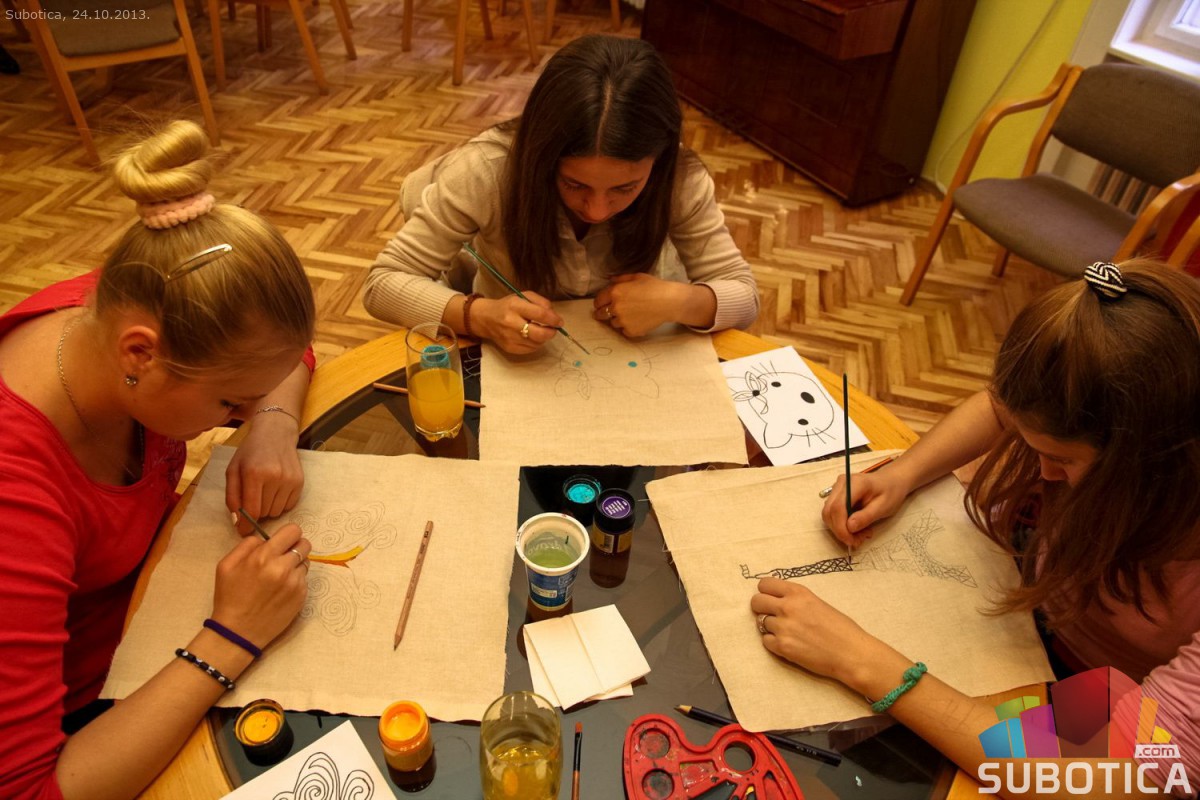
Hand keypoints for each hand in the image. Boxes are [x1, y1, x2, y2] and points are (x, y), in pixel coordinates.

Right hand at [211, 523, 310, 647]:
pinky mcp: (301, 596)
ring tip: (279, 577)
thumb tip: (265, 539)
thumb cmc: (230, 597)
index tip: (282, 541)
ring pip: (306, 562)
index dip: (288, 535)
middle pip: (304, 544)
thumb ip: (247, 545)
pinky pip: (304, 579)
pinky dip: (296, 581)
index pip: (293, 531)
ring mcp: (295, 583)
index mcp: (264, 557)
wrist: (237, 632)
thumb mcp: (226, 565)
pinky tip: (281, 591)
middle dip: (294, 547)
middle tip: (283, 557)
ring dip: (295, 565)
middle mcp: (283, 568)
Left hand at [226, 411, 303, 534]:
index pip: (252, 510)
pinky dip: (280, 503)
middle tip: (253, 499)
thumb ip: (232, 497)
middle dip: (256, 511)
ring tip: (265, 492)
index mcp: (254, 473)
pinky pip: (288, 506)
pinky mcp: (300, 483)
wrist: (275, 434)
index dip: (246, 524)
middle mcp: (275, 477)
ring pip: (276, 512)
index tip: (242, 530)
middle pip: (264, 513)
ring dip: (268, 508)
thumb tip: (238, 522)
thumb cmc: (250, 452)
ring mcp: (290, 480)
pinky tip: (276, 489)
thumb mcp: (233, 470)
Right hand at [475, 294, 562, 353]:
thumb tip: (553, 315)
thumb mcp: (523, 296)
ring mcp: (510, 338)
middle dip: (551, 332)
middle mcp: (511, 323)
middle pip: (540, 334)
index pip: (540, 315)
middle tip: (553, 329)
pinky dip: (535, 344)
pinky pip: (530, 350)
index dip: (554, 320)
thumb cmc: (507, 306)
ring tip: (539, 331)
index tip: (559, 322)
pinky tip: (531, 337)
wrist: (485, 318)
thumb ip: (541, 302)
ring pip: (537, 343)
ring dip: (543, 338)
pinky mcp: (509, 348)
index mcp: (515, 306)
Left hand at [592, 273, 685, 336]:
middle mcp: (616, 307)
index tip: (601, 304)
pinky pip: (624, 331)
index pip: (598, 301)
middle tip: (608, 313)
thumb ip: (620, 279)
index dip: (599, 302)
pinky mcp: (631, 331)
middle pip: (600, 314)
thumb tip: (609, 280)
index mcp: (615, 292)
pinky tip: (638, 321)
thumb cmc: (655, 286)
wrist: (669, 302)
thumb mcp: (636, 277)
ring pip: (613, 323)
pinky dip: (628, 327)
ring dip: (618, 320)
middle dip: (602, 313)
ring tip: (630, 315)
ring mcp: (623, 321)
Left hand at [750, 578, 893, 687]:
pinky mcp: (782, 647)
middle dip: (761, 608)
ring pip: (760, 623)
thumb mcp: (818, 603)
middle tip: (772, 615)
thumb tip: (778, 601)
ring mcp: (783, 627)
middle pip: (756, 601)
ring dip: (771, 628)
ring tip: (788, 633)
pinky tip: (788, 644)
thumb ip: (797, 600)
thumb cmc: (841, 628)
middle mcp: (787, 607)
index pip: (764, 584)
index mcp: (798, 592)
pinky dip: (773, 643)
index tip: (770, 598)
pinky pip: (765, 641)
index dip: (766, 592)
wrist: (851, 653)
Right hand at [820, 469, 910, 546]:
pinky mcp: (837, 495)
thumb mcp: (883, 507)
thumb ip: (866, 516)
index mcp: (854, 484)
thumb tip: (849, 527)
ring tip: (860, 534)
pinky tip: (856, 527)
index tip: (851, 541)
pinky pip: (833, 513)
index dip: (840, 527)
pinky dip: (841, 524)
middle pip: (829, 511)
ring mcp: (837, 488)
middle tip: (858, 540)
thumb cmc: (890, 492)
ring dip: (841, 529)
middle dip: (840, 531)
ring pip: (828, 514)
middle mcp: (841, 484)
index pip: (837, 507)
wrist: (891, 481)